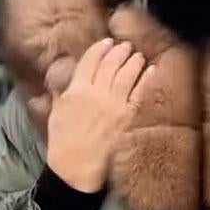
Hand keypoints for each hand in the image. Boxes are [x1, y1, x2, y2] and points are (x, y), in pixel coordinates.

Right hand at [47, 39, 153, 192]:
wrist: (76, 168)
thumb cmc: (63, 141)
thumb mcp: (56, 111)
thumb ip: (62, 91)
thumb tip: (67, 77)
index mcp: (77, 89)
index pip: (91, 60)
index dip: (100, 48)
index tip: (107, 41)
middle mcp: (98, 92)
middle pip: (112, 64)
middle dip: (120, 51)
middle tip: (126, 46)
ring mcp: (115, 104)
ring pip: (127, 74)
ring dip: (134, 61)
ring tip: (138, 55)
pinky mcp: (128, 117)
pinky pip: (140, 93)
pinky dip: (147, 79)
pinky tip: (152, 69)